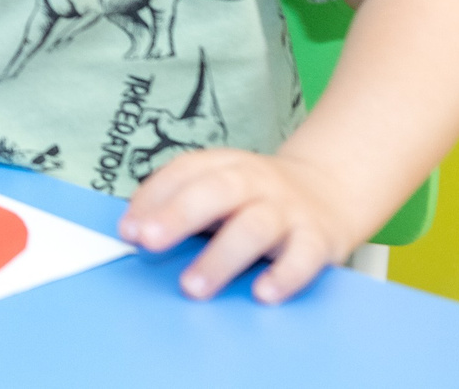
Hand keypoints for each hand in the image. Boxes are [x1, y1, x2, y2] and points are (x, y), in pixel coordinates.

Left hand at [118, 148, 356, 302]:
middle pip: (216, 192)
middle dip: (179, 216)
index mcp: (225, 164)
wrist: (330, 189)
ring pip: (254, 227)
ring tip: (192, 287)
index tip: (128, 229)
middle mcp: (255, 181)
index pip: (184, 172)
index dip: (153, 198)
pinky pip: (303, 257)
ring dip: (221, 258)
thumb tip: (134, 232)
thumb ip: (181, 204)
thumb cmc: (256, 196)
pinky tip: (262, 293)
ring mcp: (288, 209)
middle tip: (148, 242)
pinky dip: (284, 275)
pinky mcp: (318, 238)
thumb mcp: (218, 187)